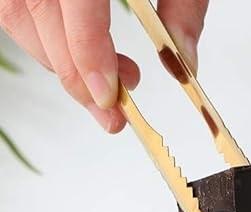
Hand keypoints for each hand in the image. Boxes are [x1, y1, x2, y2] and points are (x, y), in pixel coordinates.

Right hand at [0, 0, 208, 132]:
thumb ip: (184, 8)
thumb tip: (185, 64)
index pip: (72, 0)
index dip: (85, 53)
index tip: (109, 98)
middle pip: (36, 14)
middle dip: (75, 75)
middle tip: (114, 113)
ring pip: (17, 16)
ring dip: (58, 64)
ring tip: (107, 86)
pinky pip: (16, 10)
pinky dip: (46, 43)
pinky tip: (84, 61)